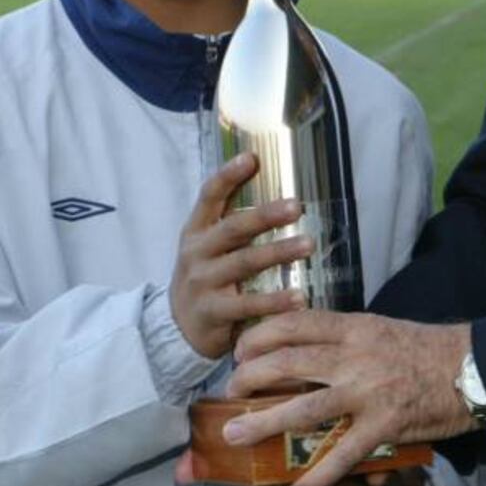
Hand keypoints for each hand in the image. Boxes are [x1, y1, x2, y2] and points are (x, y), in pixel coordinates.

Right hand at [169, 153, 314, 358]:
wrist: (177, 327)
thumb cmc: (206, 275)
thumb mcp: (208, 244)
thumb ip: (233, 220)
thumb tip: (274, 188)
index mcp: (197, 230)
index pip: (209, 196)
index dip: (229, 176)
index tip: (252, 158)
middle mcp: (197, 252)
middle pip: (233, 228)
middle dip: (266, 215)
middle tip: (297, 206)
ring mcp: (203, 282)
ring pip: (244, 263)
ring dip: (278, 252)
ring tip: (308, 245)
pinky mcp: (212, 313)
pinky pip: (247, 305)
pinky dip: (275, 301)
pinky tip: (299, 297)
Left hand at [223, 312, 474, 485]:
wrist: (472, 368)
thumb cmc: (426, 348)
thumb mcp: (379, 329)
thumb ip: (343, 338)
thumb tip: (304, 345)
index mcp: (354, 328)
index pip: (295, 324)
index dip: (259, 337)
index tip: (240, 351)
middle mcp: (355, 357)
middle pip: (286, 362)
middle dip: (249, 378)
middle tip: (232, 393)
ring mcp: (367, 393)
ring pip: (303, 407)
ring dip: (263, 423)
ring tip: (236, 436)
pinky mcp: (384, 426)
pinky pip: (343, 454)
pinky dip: (318, 475)